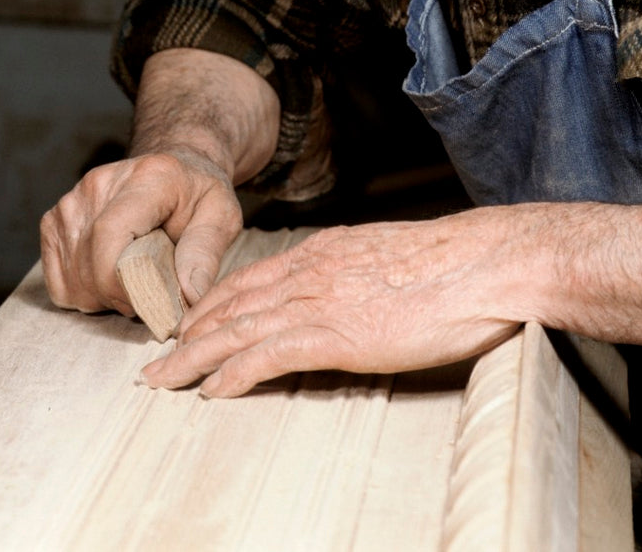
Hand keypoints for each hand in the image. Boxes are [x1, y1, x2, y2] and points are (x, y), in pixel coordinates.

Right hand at [40, 149, 242, 316]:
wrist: (173, 170)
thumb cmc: (197, 195)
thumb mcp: (221, 215)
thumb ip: (206, 251)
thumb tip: (189, 295)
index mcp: (146, 178)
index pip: (109, 235)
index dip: (121, 282)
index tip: (151, 303)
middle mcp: (99, 184)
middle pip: (90, 265)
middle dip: (122, 298)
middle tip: (154, 294)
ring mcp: (71, 202)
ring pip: (74, 281)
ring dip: (105, 298)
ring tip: (136, 280)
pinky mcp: (54, 221)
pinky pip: (59, 282)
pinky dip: (84, 293)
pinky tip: (112, 277)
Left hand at [140, 210, 522, 395]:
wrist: (483, 263)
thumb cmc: (453, 264)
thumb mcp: (392, 258)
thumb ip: (360, 273)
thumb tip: (355, 293)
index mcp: (326, 251)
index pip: (253, 278)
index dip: (215, 303)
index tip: (191, 322)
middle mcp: (312, 271)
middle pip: (232, 304)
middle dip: (190, 332)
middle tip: (157, 357)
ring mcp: (320, 301)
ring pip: (237, 329)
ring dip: (194, 357)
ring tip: (163, 378)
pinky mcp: (335, 335)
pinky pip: (268, 356)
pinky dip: (233, 374)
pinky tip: (211, 390)